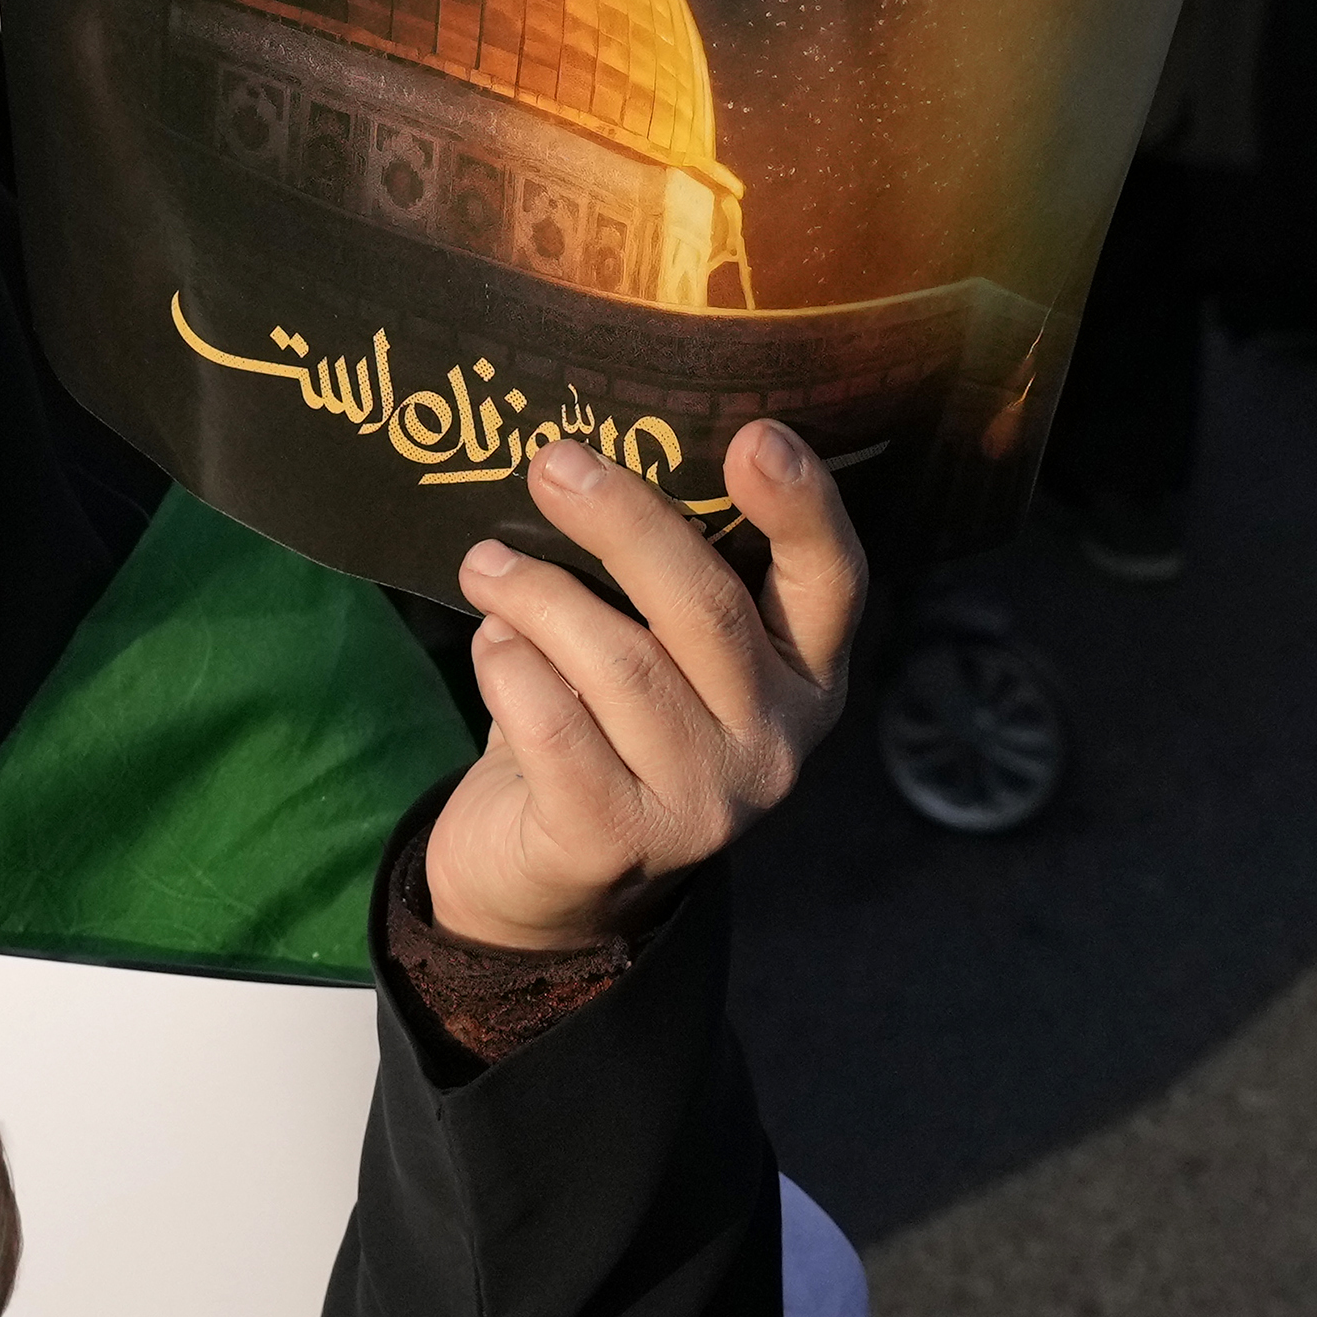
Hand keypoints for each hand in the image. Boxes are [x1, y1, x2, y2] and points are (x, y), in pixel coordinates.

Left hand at [427, 425, 862, 953]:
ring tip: (484, 565)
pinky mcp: (617, 841)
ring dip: (539, 596)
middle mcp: (775, 743)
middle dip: (624, 523)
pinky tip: (490, 643)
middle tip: (552, 462)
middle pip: (707, 609)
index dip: (803, 508)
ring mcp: (703, 804)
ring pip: (620, 665)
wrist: (544, 881)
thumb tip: (587, 455)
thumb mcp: (659, 649)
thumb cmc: (604, 727)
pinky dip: (510, 669)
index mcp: (804, 676)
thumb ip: (656, 576)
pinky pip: (555, 727)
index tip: (757, 435)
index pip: (832, 582)